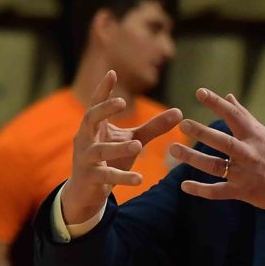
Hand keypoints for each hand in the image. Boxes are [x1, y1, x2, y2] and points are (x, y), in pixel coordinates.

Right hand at [63, 70, 182, 223]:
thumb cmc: (110, 160)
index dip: (103, 89)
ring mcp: (86, 159)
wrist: (86, 193)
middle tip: (122, 102)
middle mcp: (85, 138)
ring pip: (100, 151)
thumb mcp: (133, 140)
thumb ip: (153, 127)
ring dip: (118, 148)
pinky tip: (139, 179)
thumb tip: (179, 112)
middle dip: (104, 110)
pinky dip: (123, 177)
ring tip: (137, 145)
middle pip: (90, 119)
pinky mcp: (90, 179)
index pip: (96, 103)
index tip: (112, 72)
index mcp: (94, 126)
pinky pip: (106, 176)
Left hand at [172, 88, 264, 218]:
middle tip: (182, 123)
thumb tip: (229, 96)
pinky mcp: (243, 191)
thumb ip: (244, 116)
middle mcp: (249, 153)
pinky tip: (184, 185)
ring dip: (193, 158)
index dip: (216, 103)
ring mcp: (245, 174)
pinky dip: (200, 190)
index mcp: (255, 136)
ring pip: (214, 165)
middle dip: (201, 132)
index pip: (234, 115)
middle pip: (222, 141)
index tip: (199, 93)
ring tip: (174, 150)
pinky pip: (217, 191)